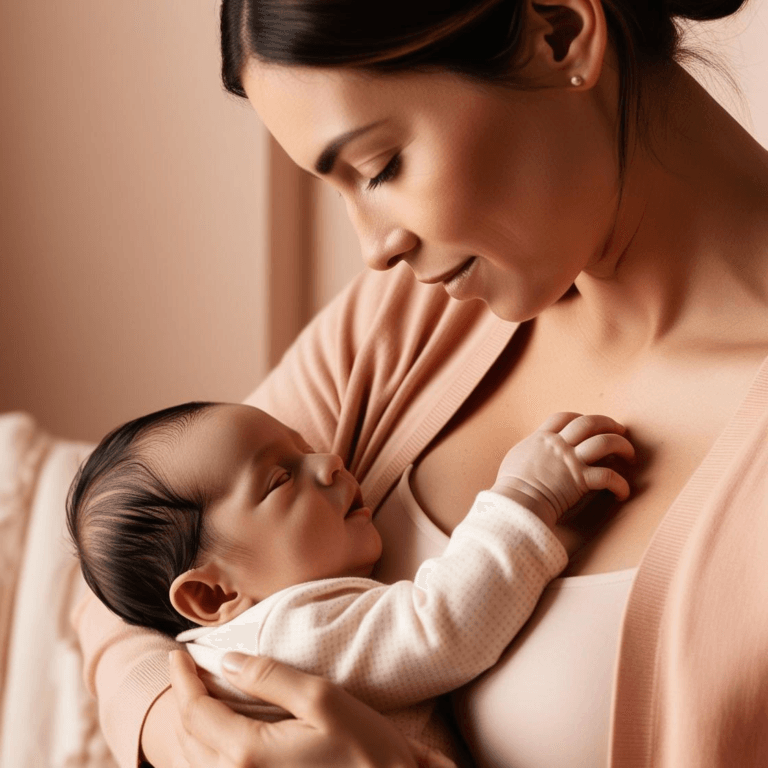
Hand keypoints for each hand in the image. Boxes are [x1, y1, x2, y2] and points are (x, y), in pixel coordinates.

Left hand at [169, 650, 456, 767]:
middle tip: (183, 673)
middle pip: (187, 740)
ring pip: (192, 765)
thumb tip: (227, 661)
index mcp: (247, 753)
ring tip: (193, 701)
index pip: (196, 711)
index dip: (183, 679)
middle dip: (182, 702)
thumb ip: (271, 678)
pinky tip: (213, 740)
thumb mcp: (322, 700)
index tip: (178, 655)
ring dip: (187, 731)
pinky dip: (200, 756)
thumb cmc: (365, 750)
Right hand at [491, 412, 634, 528]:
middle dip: (608, 423)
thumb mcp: (515, 458)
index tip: (589, 423)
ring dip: (622, 446)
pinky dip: (620, 484)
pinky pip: (608, 477)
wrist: (515, 500)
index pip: (564, 417)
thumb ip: (529, 450)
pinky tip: (622, 493)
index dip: (579, 417)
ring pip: (605, 442)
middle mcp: (559, 444)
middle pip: (589, 423)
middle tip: (620, 430)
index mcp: (542, 438)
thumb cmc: (510, 485)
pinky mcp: (581, 480)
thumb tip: (533, 452)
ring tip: (629, 455)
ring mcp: (571, 461)